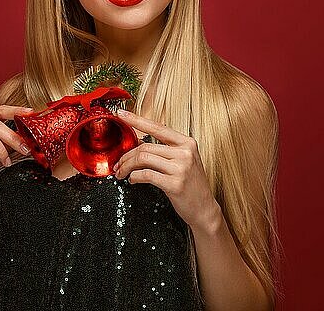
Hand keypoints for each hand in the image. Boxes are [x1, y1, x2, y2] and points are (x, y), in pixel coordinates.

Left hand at [112, 109, 219, 229]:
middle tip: (118, 164)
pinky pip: (146, 175)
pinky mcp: (175, 184)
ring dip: (127, 166)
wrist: (205, 209)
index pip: (157, 126)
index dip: (136, 119)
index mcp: (187, 142)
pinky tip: (133, 180)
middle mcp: (185, 152)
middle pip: (145, 146)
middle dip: (126, 155)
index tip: (121, 113)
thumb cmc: (191, 184)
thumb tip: (138, 140)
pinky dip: (135, 177)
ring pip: (143, 158)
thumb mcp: (183, 160)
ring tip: (121, 173)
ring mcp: (181, 168)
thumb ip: (165, 148)